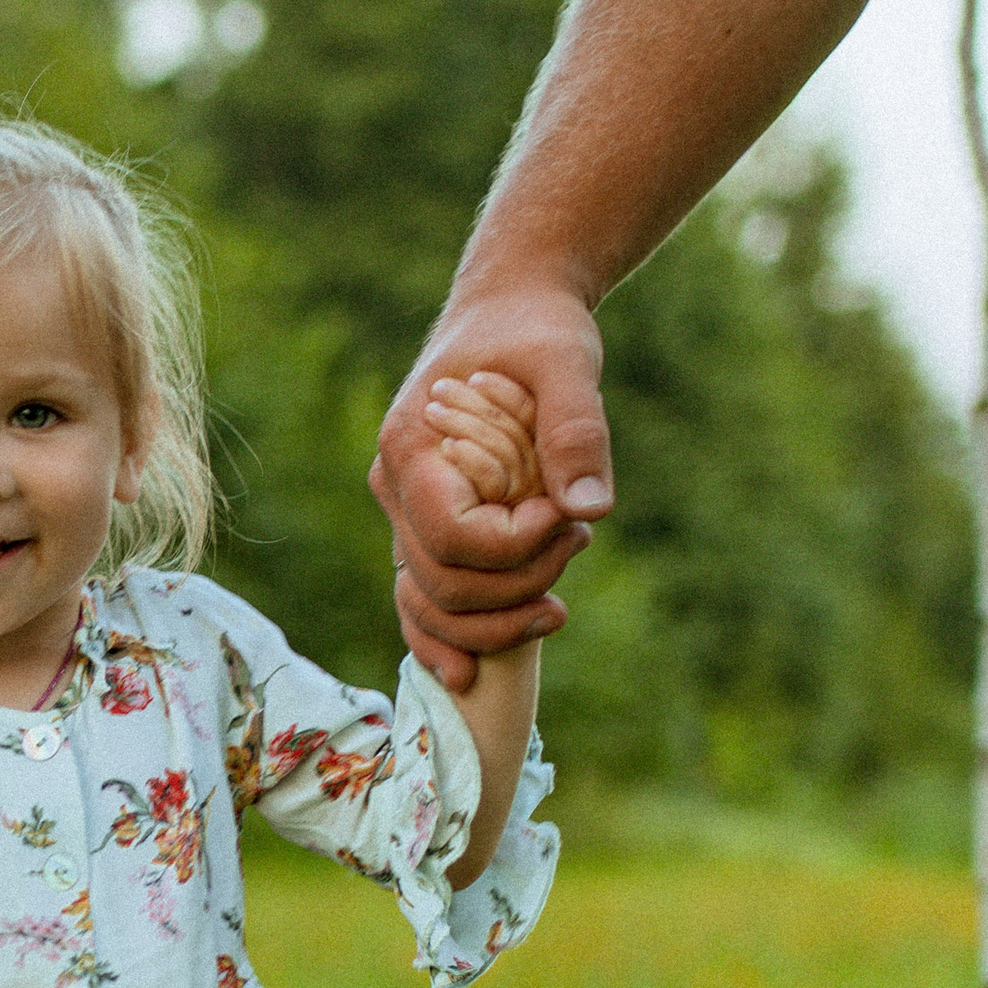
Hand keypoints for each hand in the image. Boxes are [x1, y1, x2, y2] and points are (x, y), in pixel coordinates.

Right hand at [371, 279, 614, 688]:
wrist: (512, 313)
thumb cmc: (536, 329)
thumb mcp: (567, 361)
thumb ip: (576, 429)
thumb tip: (591, 510)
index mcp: (414, 445)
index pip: (453, 537)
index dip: (516, 546)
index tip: (565, 514)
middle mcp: (397, 488)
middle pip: (443, 582)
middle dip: (519, 583)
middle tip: (577, 541)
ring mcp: (407, 516)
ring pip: (429, 605)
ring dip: (496, 621)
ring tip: (560, 603)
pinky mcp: (429, 532)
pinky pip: (422, 601)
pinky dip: (444, 641)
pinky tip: (474, 674)